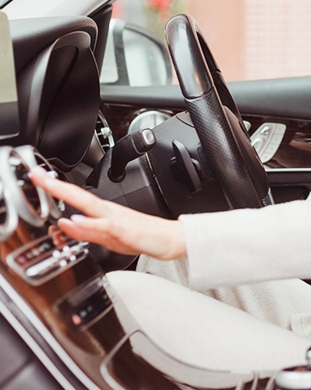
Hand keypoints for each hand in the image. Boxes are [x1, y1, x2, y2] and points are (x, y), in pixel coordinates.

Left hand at [30, 169, 185, 259]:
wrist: (170, 239)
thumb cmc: (144, 237)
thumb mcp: (109, 239)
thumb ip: (87, 232)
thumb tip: (64, 224)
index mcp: (104, 213)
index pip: (75, 197)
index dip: (56, 187)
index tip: (38, 177)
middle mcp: (108, 212)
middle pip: (78, 195)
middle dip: (56, 185)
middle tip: (36, 174)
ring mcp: (116, 220)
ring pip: (89, 205)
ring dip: (69, 196)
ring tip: (50, 187)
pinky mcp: (125, 231)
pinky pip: (104, 225)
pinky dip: (88, 222)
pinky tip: (75, 220)